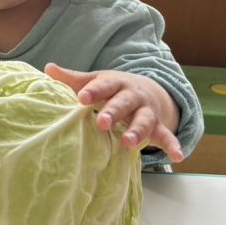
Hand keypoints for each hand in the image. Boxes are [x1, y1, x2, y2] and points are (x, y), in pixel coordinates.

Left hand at [44, 63, 183, 162]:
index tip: (81, 97)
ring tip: (128, 143)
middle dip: (114, 112)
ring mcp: (146, 111)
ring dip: (137, 131)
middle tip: (101, 122)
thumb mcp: (96, 80)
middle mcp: (132, 96)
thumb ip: (73, 79)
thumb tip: (48, 68)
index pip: (104, 85)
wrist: (146, 89)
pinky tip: (177, 156)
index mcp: (115, 83)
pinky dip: (173, 145)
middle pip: (124, 103)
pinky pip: (166, 136)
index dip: (93, 91)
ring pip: (143, 120)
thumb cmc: (112, 88)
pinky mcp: (158, 126)